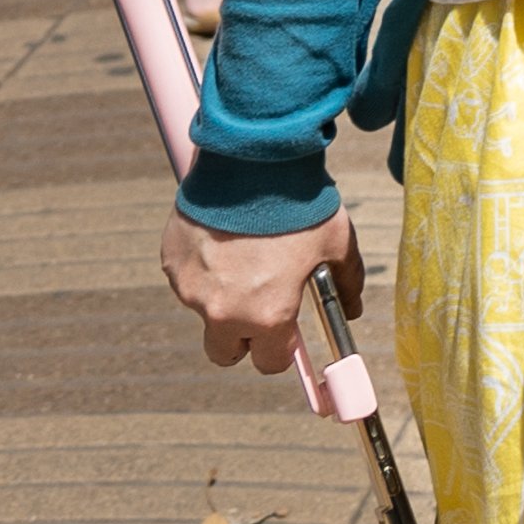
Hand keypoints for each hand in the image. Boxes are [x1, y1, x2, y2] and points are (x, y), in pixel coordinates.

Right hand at [160, 206, 363, 376]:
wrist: (254, 161)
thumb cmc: (300, 204)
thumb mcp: (337, 243)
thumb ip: (346, 283)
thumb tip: (351, 308)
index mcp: (267, 315)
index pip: (270, 363)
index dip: (282, 349)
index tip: (286, 331)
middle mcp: (223, 312)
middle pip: (225, 352)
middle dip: (243, 339)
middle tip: (259, 306)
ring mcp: (192, 290)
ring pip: (206, 312)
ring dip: (222, 298)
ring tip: (246, 255)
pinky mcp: (172, 265)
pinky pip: (189, 280)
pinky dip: (205, 269)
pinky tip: (225, 238)